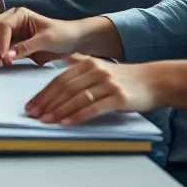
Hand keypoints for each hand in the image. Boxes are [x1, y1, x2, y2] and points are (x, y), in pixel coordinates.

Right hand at [0, 7, 84, 66]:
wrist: (73, 41)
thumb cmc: (63, 34)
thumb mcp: (46, 40)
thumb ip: (26, 47)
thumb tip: (7, 55)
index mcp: (20, 14)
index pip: (3, 26)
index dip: (1, 41)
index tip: (5, 56)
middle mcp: (12, 20)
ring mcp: (11, 32)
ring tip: (2, 63)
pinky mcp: (12, 43)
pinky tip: (4, 62)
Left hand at [25, 54, 159, 125]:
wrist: (154, 81)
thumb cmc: (124, 78)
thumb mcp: (100, 67)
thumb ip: (80, 66)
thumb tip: (60, 65)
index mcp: (87, 63)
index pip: (59, 79)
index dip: (43, 93)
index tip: (31, 105)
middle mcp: (95, 71)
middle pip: (65, 88)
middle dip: (47, 103)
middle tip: (34, 115)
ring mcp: (107, 84)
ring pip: (77, 97)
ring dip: (59, 111)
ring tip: (46, 121)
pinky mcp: (118, 97)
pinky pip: (94, 107)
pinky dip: (78, 115)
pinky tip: (67, 122)